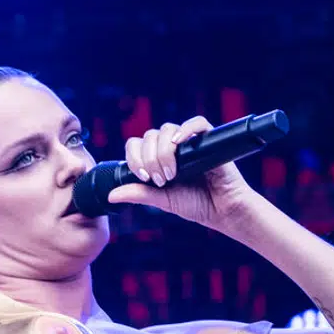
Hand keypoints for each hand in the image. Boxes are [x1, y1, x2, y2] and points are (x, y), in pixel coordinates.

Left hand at [106, 117, 255, 229]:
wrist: (223, 210)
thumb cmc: (195, 204)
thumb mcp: (161, 200)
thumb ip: (138, 194)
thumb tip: (110, 196)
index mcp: (157, 158)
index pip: (136, 144)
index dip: (135, 158)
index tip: (143, 177)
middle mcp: (172, 148)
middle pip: (149, 136)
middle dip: (149, 159)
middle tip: (160, 179)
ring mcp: (189, 142)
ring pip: (167, 129)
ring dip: (163, 151)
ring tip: (172, 173)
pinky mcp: (209, 139)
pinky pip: (197, 123)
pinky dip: (186, 128)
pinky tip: (180, 142)